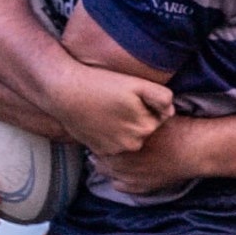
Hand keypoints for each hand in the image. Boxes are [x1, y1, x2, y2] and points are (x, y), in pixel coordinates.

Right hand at [47, 66, 173, 156]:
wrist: (65, 92)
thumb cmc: (101, 84)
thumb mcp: (137, 84)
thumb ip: (162, 97)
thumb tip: (170, 112)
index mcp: (145, 127)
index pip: (159, 119)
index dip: (147, 106)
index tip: (131, 97)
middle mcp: (132, 144)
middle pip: (144, 130)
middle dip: (137, 118)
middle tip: (119, 103)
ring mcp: (114, 150)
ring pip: (129, 138)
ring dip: (124, 128)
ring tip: (108, 111)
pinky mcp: (99, 151)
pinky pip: (113, 144)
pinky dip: (109, 135)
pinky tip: (99, 120)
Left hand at [97, 114, 203, 194]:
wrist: (195, 149)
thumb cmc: (176, 129)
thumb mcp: (151, 116)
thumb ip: (131, 119)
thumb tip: (115, 116)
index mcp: (124, 142)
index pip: (100, 142)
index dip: (102, 137)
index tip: (104, 133)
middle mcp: (123, 161)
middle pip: (99, 157)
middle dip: (101, 151)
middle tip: (105, 144)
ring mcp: (131, 176)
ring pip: (106, 172)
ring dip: (107, 165)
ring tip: (114, 157)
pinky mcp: (141, 187)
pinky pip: (119, 186)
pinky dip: (118, 179)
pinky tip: (124, 171)